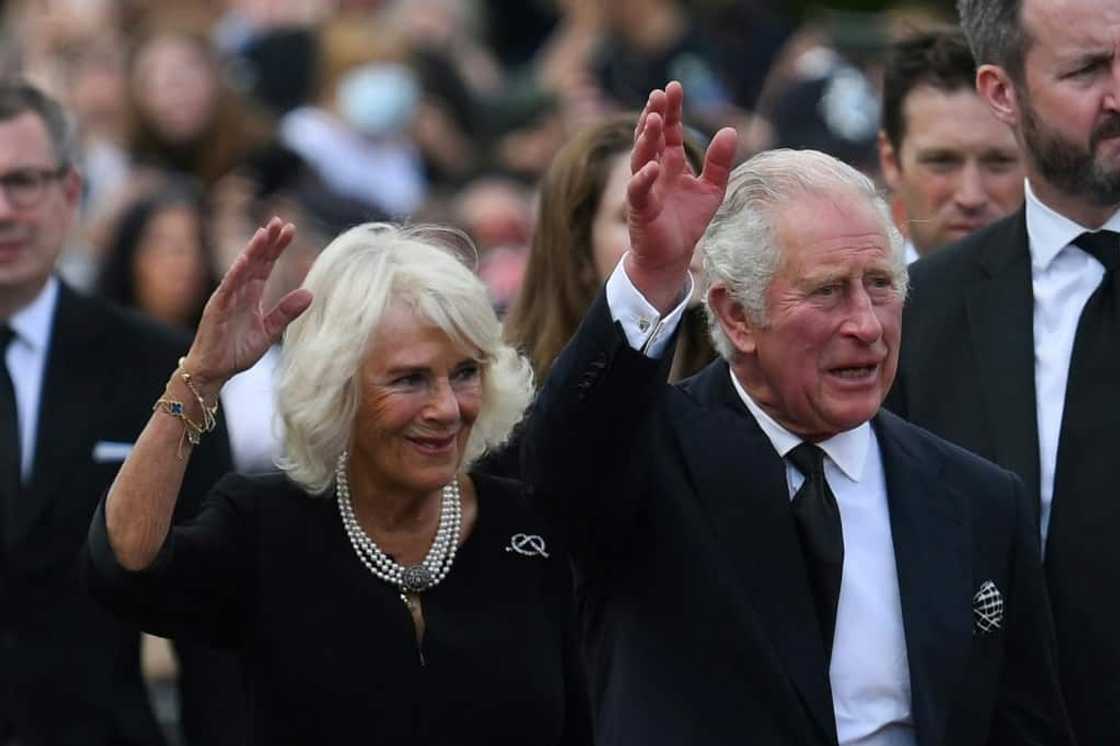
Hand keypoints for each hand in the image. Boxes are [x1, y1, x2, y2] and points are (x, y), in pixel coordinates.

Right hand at [182, 218, 312, 391]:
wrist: (214, 371)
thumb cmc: (236, 351)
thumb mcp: (269, 331)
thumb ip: (286, 312)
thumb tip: (310, 293)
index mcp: (251, 294)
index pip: (266, 265)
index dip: (277, 248)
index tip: (290, 230)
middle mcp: (239, 291)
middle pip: (255, 261)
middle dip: (268, 241)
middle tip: (281, 222)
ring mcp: (226, 297)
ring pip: (241, 268)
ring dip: (253, 250)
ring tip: (265, 233)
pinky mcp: (217, 308)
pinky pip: (227, 287)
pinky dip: (236, 273)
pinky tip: (245, 260)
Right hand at [626, 81, 737, 311]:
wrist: (671, 256)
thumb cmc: (687, 221)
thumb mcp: (712, 189)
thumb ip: (720, 162)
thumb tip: (731, 130)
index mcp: (671, 163)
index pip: (670, 131)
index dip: (672, 110)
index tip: (673, 87)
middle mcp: (654, 171)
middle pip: (652, 137)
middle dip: (655, 116)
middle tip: (659, 94)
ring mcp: (644, 188)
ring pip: (641, 158)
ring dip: (646, 139)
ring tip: (655, 120)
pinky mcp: (640, 209)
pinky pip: (638, 191)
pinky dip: (643, 178)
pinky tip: (652, 166)